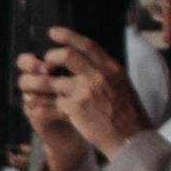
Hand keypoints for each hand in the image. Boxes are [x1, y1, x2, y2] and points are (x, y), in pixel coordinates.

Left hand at [17, 29, 146, 163]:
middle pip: (66, 55)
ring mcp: (86, 92)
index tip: (53, 32)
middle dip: (51, 57)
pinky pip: (52, 102)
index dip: (67, 36)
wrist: (132, 138)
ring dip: (42, 85)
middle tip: (45, 63)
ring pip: (54, 81)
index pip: (87, 45)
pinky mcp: (76, 109)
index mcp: (111, 68)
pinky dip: (44, 106)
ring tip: (39, 88)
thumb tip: (85, 59)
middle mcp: (99, 77)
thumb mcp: (121, 84)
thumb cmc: (127, 113)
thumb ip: (104, 71)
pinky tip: (40, 107)